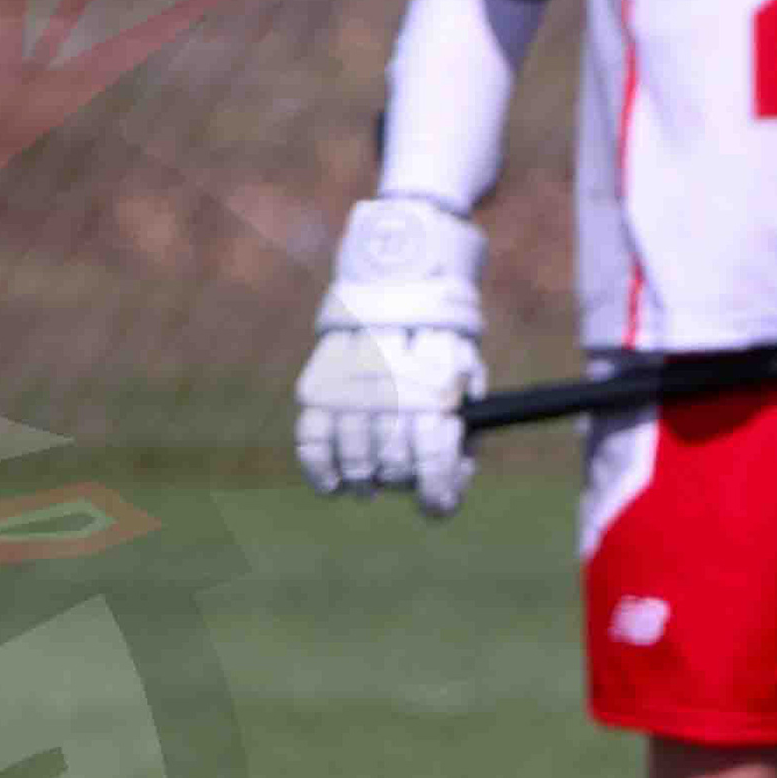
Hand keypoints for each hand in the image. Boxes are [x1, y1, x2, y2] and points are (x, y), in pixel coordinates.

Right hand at [296, 195, 485, 517]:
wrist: (399, 270)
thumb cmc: (439, 332)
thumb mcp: (466, 365)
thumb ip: (462, 418)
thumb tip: (452, 476)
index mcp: (437, 375)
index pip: (431, 448)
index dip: (435, 487)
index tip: (434, 507)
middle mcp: (393, 379)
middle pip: (391, 455)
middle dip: (399, 479)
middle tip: (401, 484)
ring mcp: (352, 379)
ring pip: (351, 451)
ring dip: (362, 478)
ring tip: (368, 487)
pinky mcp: (320, 379)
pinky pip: (310, 435)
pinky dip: (318, 466)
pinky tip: (331, 486)